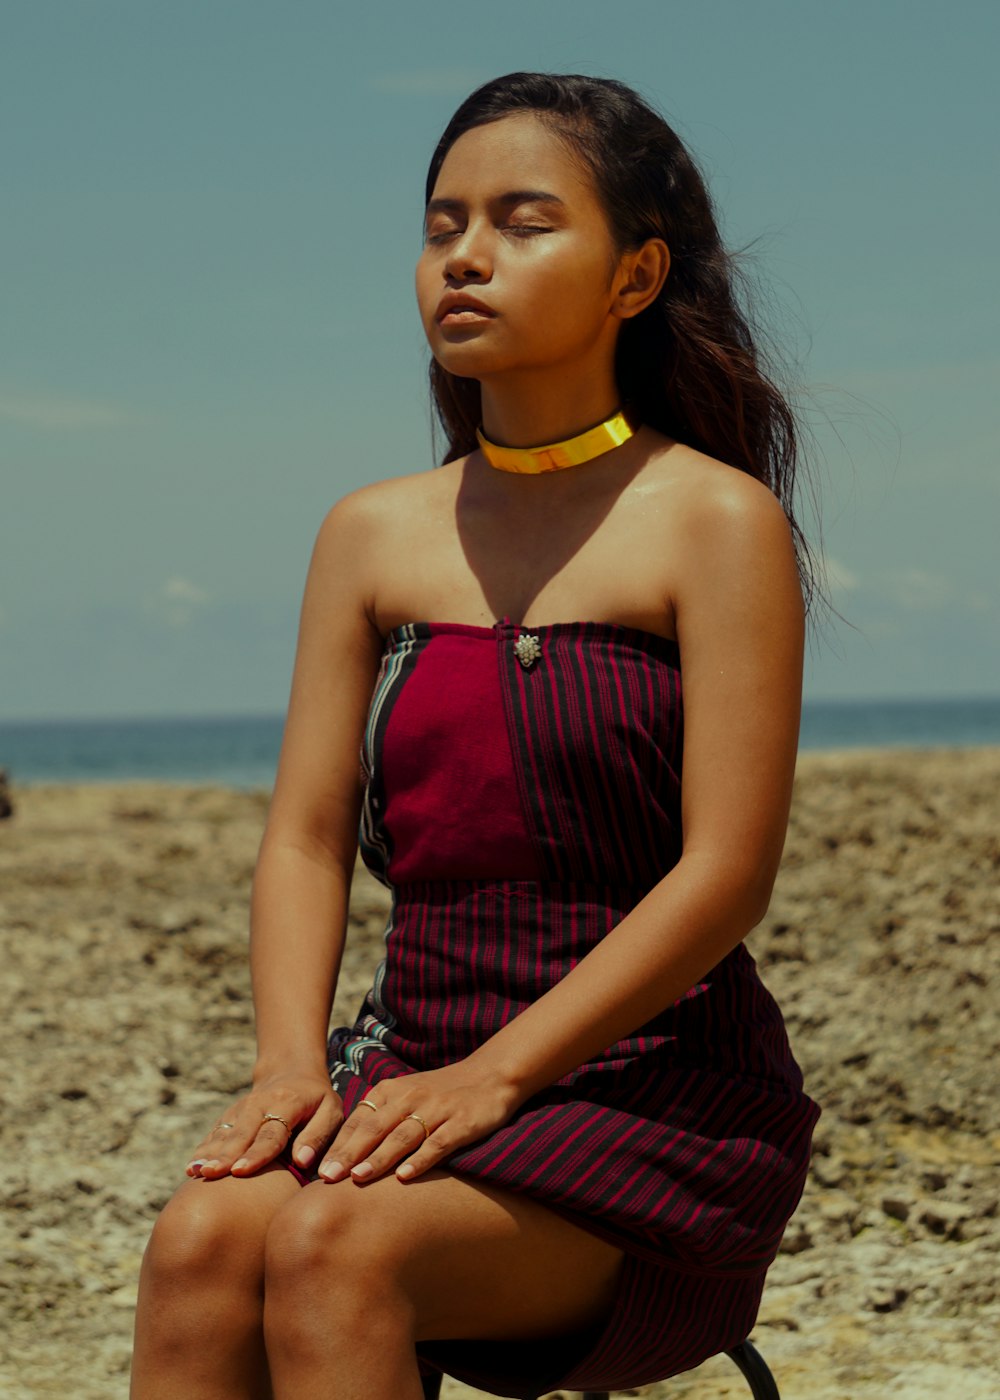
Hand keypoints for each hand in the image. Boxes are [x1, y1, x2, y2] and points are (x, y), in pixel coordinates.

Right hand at [185, 1070, 342, 1179]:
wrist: (292, 1071)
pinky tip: (191, 1168)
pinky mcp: (231, 1114)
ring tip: (194, 1172)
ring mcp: (242, 1108)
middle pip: (241, 1133)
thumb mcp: (331, 1111)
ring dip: (209, 1152)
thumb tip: (302, 1161)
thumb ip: (318, 1135)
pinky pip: (215, 1133)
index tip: (241, 1171)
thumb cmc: (317, 1100)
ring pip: (224, 1132)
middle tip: (211, 1174)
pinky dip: (203, 1149)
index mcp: (287, 1103)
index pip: (271, 1133)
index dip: (256, 1153)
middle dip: (225, 1155)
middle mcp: (260, 1104)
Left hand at [318, 1061, 521, 1184]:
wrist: (491, 1074)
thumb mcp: (407, 1096)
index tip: (316, 1171)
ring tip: (358, 1178)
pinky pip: (438, 1142)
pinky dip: (421, 1159)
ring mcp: (436, 1109)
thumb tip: (345, 1155)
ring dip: (379, 1157)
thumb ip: (380, 1119)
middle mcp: (410, 1097)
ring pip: (402, 1135)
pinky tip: (406, 1178)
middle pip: (374, 1128)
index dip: (338, 1145)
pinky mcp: (461, 1122)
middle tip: (326, 1178)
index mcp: (392, 1091)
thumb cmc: (442, 1093)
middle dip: (349, 1153)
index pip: (358, 1120)